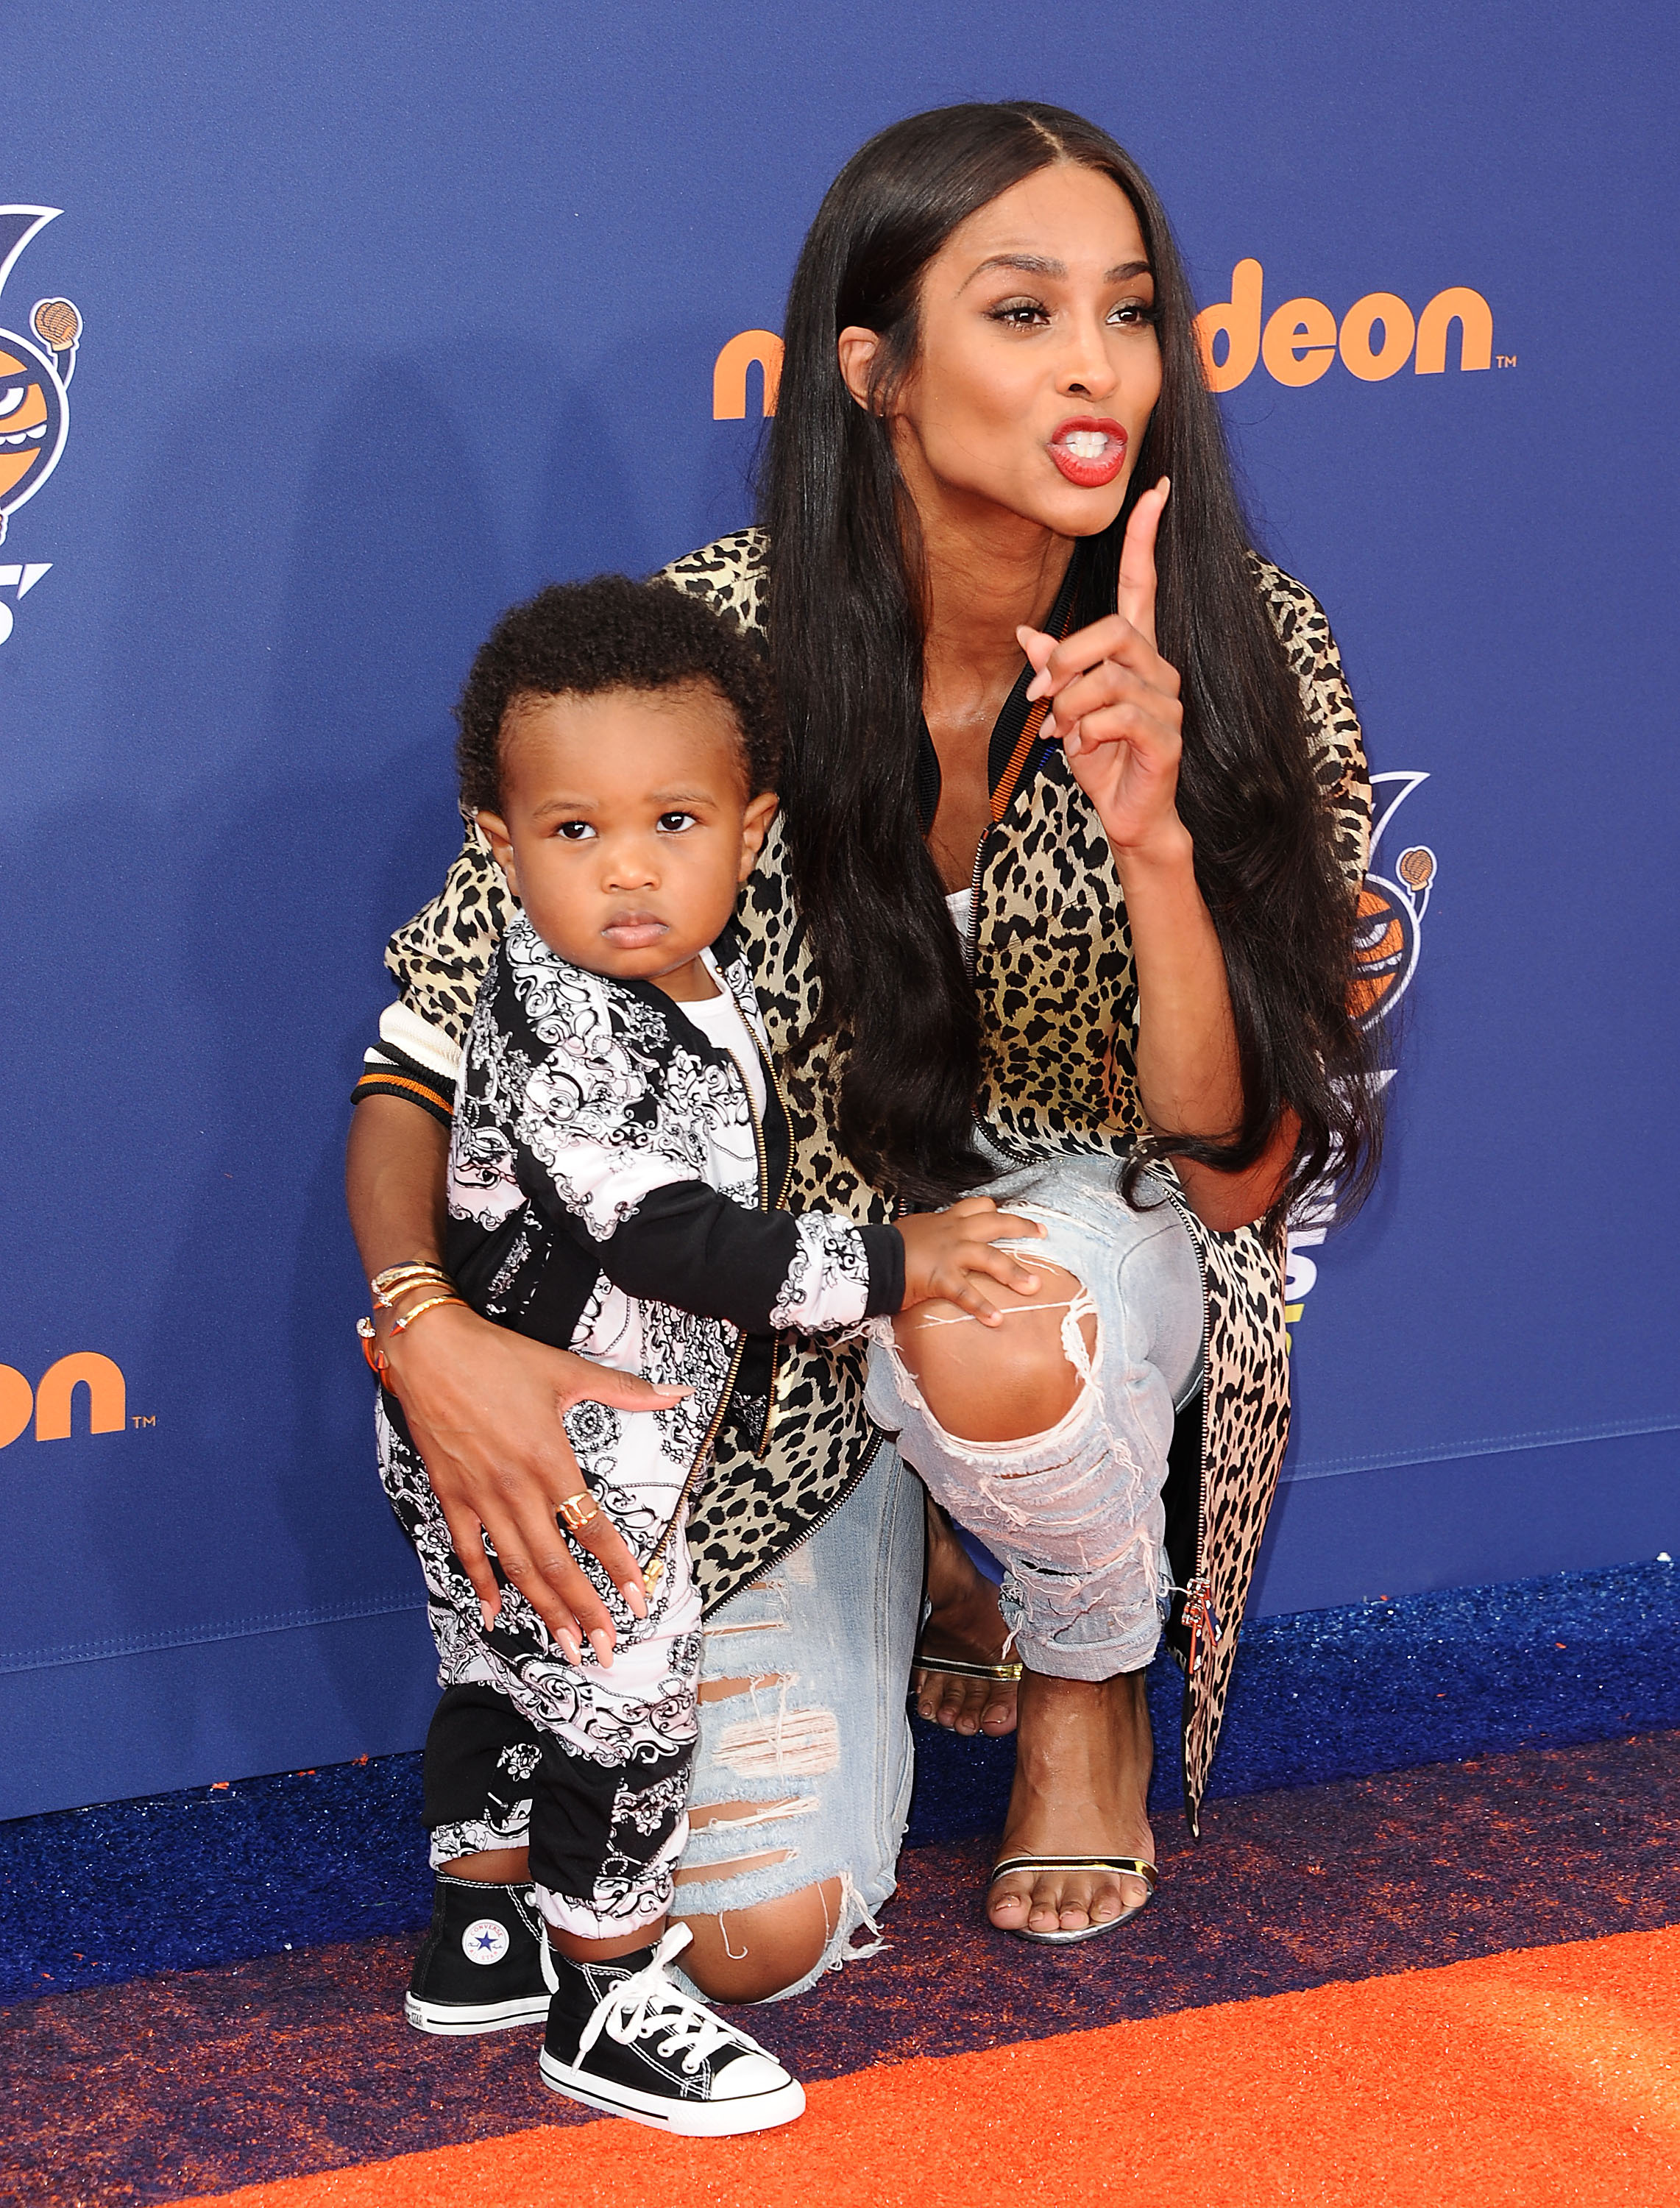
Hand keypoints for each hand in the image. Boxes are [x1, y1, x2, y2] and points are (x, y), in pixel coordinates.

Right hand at [380, 1301, 687, 1664]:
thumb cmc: (498, 1357)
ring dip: (543, 1608)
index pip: (593, 1528)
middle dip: (583, 1610)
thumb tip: (677, 1392)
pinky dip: (483, 1583)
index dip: (617, 1568)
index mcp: (550, 1461)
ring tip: (565, 1644)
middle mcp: (517, 1489)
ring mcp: (481, 1496)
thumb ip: (625, 1390)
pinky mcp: (451, 1495)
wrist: (429, 1348)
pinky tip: (495, 1613)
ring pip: (517, 1566)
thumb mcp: (567, 1371)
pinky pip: (468, 1550)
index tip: (637, 1601)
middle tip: (604, 1649)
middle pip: (556, 1564)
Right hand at [897, 1197, 1043, 1323]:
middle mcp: (952, 1232)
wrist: (870, 1259)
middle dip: (1022, 1226)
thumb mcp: (915, 1231)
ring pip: (989, 1258)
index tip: (1014, 1216)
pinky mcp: (940, 1277)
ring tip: (1033, 1287)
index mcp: (946, 1220)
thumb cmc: (887, 1247)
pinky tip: (996, 1319)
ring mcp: (949, 1253)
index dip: (999, 1211)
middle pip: (995, 1223)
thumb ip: (932, 1234)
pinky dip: (982, 1307)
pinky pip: (966, 1293)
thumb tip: (937, 1242)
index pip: (978, 1206)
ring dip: (1014, 1273)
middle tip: (1042, 1232)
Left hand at [1016, 478, 1186, 861]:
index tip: (1153, 490)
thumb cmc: (1102, 760)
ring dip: (1069, 706)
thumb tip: (1026, 634)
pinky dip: (1085, 732)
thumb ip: (1054, 669)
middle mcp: (1158, 669)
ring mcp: (1167, 702)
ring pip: (1105, 678)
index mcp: (1136, 653)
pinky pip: (1114, 716)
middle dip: (1065, 661)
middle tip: (1041, 696)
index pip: (1143, 583)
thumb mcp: (1065, 709)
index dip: (1145, 537)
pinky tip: (1082, 748)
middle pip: (1113, 630)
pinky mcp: (1166, 736)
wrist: (1131, 816)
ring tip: (1063, 731)